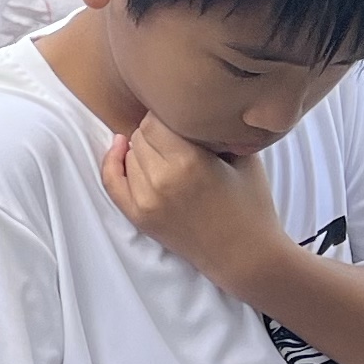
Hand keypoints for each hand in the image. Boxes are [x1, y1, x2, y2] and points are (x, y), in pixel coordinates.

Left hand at [97, 117, 291, 298]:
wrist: (246, 254)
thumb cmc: (251, 203)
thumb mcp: (244, 157)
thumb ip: (216, 131)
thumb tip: (191, 109)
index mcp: (189, 161)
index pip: (157, 119)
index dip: (169, 113)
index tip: (182, 114)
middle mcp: (162, 180)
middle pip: (142, 134)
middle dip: (157, 129)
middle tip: (177, 134)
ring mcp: (147, 201)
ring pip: (129, 154)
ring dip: (143, 146)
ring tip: (165, 148)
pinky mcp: (139, 217)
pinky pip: (112, 182)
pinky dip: (113, 162)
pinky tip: (120, 147)